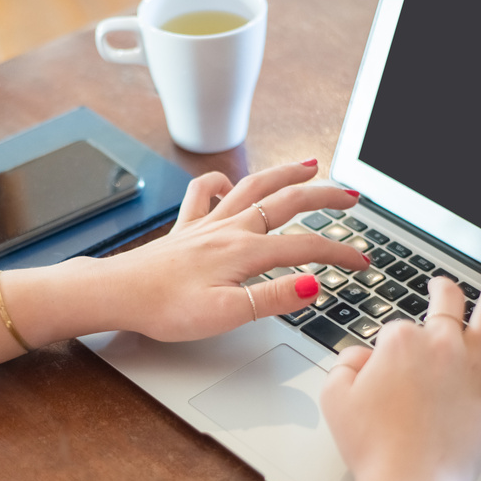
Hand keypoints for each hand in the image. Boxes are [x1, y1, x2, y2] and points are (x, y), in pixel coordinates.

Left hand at [103, 160, 369, 340]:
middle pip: (288, 201)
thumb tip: (313, 286)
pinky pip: (206, 193)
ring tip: (311, 165)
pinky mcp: (186, 229)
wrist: (118, 294)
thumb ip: (272, 298)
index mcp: (245, 252)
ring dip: (286, 174)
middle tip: (353, 197)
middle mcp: (229, 229)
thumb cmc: (165, 308)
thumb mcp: (225, 314)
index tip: (361, 262)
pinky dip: (222, 182)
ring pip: (255, 187)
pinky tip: (230, 183)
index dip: (339, 254)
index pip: (307, 248)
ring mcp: (207, 224)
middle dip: (326, 197)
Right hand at [320, 254, 480, 480]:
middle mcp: (441, 344)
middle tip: (440, 287)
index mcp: (399, 342)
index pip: (396, 329)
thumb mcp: (334, 399)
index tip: (384, 371)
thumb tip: (361, 355)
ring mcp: (475, 364)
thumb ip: (344, 364)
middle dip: (441, 290)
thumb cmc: (375, 447)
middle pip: (445, 303)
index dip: (388, 349)